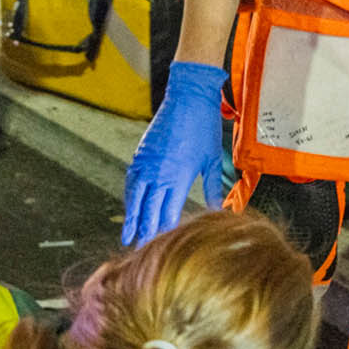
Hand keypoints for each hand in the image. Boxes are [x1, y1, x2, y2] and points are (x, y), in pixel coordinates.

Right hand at [121, 62, 227, 245]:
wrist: (188, 96)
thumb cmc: (204, 126)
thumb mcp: (213, 158)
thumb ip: (213, 186)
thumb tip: (219, 209)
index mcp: (179, 175)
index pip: (168, 212)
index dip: (164, 231)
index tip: (163, 247)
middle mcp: (159, 172)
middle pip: (149, 210)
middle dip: (146, 231)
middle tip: (142, 252)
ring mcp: (147, 163)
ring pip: (135, 197)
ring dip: (132, 218)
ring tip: (129, 237)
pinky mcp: (140, 153)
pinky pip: (131, 181)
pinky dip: (129, 196)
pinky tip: (130, 206)